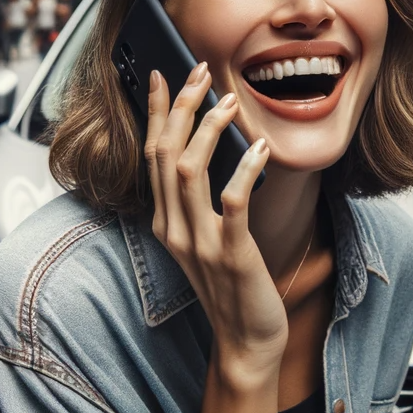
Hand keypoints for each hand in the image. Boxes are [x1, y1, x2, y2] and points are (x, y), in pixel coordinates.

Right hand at [144, 63, 285, 388]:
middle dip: (181, 106)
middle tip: (200, 71)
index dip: (156, 111)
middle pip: (165, 153)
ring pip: (188, 170)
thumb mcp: (206, 237)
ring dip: (208, 129)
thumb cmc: (231, 284)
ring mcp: (200, 243)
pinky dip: (244, 169)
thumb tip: (213, 144)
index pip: (152, 154)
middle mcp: (174, 229)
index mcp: (164, 221)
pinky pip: (232, 202)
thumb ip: (200, 199)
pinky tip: (260, 147)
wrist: (245, 341)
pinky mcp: (231, 254)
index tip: (162, 73)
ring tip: (231, 101)